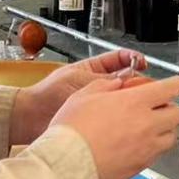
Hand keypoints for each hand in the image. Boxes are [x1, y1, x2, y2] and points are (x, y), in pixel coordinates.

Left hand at [10, 49, 146, 145]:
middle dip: (136, 82)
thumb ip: (105, 78)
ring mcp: (99, 103)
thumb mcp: (80, 79)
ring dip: (130, 99)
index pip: (120, 59)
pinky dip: (122, 116)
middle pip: (125, 80)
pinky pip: (114, 116)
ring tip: (137, 100)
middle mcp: (99, 85)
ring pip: (122, 98)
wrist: (33, 116)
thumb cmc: (48, 93)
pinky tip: (127, 116)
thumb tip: (129, 75)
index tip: (142, 62)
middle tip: (145, 86)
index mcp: (94, 68)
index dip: (133, 58)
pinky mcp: (97, 120)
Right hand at [48, 74, 178, 178]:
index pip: (172, 88)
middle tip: (158, 108)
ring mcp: (146, 148)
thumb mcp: (83, 95)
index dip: (176, 84)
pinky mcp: (140, 166)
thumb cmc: (71, 132)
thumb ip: (106, 86)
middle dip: (170, 108)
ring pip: (171, 137)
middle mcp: (147, 125)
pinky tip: (136, 146)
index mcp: (136, 102)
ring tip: (149, 129)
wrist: (66, 164)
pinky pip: (156, 155)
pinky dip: (152, 148)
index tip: (175, 85)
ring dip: (164, 130)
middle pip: (176, 114)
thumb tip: (116, 85)